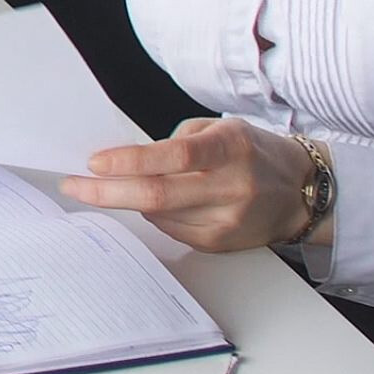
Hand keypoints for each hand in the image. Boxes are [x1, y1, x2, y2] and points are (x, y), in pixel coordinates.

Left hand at [62, 116, 316, 253]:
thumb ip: (177, 143)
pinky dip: (152, 215)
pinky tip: (148, 202)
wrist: (301, 192)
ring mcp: (228, 220)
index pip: (175, 156)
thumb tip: (126, 160)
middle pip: (159, 196)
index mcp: (232, 148)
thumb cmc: (253, 152)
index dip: (131, 160)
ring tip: (103, 187)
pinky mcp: (220, 243)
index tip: (95, 162)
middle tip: (73, 185)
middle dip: (107, 192)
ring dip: (124, 202)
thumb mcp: (221, 130)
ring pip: (160, 215)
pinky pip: (171, 229)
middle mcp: (233, 187)